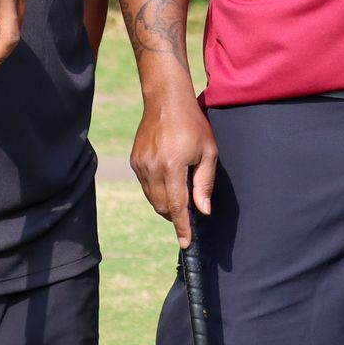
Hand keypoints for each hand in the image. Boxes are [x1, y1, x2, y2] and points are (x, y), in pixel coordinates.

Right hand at [129, 91, 218, 247]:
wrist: (166, 101)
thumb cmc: (193, 125)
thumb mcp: (208, 152)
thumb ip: (205, 183)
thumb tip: (203, 211)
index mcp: (173, 166)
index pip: (177, 206)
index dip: (182, 228)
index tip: (186, 243)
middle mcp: (153, 167)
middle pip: (163, 206)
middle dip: (176, 215)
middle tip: (191, 209)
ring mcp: (140, 165)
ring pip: (153, 199)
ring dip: (167, 204)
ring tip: (181, 190)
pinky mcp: (134, 161)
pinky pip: (146, 186)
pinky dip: (158, 191)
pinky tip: (169, 178)